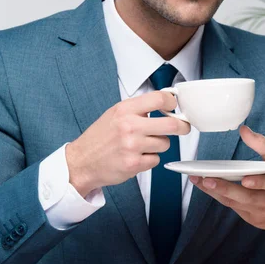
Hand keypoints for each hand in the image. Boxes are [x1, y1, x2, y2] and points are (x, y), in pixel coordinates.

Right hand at [66, 91, 190, 196]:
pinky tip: (136, 157)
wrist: (81, 162)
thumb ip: (138, 109)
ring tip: (142, 146)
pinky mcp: (134, 164)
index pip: (159, 99)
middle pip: (172, 125)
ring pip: (165, 144)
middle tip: (183, 128)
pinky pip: (156, 160)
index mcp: (125, 109)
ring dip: (159, 145)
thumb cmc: (100, 138)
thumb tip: (165, 103)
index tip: (175, 107)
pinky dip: (149, 159)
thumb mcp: (115, 114)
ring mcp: (132, 146)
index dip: (172, 102)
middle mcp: (129, 126)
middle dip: (182, 127)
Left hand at [190, 125, 264, 231]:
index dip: (259, 182)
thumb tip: (243, 130)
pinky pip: (234, 208)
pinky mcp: (253, 220)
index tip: (245, 180)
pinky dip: (219, 197)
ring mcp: (261, 213)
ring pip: (235, 203)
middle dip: (225, 189)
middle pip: (247, 197)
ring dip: (215, 192)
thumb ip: (262, 143)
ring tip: (198, 180)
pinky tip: (206, 187)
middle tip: (207, 180)